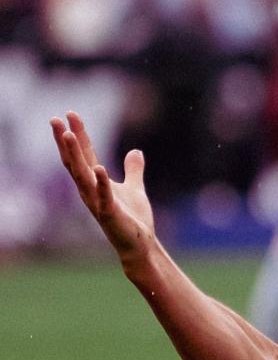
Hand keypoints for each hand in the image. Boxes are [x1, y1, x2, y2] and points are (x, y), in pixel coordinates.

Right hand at [51, 111, 155, 260]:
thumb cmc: (134, 220)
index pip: (84, 154)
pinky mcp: (110, 215)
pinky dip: (102, 183)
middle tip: (55, 119)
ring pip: (82, 176)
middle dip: (65, 141)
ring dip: (75, 155)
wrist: (140, 245)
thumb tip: (136, 151)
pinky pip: (104, 197)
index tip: (70, 113)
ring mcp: (97, 202)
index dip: (78, 134)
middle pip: (74, 162)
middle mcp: (91, 191)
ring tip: (67, 134)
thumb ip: (133, 170)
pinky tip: (100, 168)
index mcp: (96, 182)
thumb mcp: (134, 188)